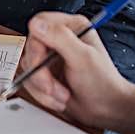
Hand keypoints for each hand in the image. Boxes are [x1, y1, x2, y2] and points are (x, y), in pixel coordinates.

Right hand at [17, 11, 134, 131]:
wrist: (106, 109)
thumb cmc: (103, 83)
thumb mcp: (83, 58)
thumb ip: (60, 38)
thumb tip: (37, 24)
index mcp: (72, 27)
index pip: (40, 24)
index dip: (36, 44)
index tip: (41, 62)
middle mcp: (59, 39)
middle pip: (31, 48)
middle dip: (40, 74)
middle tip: (52, 87)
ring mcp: (51, 57)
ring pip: (28, 67)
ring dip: (42, 87)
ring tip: (62, 95)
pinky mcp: (46, 74)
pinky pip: (29, 81)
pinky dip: (42, 94)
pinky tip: (58, 98)